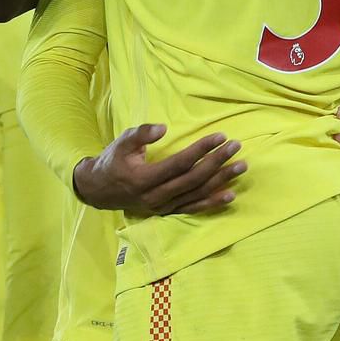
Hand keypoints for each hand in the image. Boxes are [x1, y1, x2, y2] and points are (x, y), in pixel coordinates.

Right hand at [73, 124, 246, 215]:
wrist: (98, 191)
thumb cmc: (112, 161)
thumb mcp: (121, 142)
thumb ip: (141, 134)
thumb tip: (162, 128)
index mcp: (144, 178)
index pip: (180, 163)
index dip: (201, 150)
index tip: (220, 136)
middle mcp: (156, 197)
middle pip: (193, 179)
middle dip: (217, 162)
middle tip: (236, 147)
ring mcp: (162, 207)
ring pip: (197, 194)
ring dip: (221, 181)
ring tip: (241, 166)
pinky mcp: (167, 212)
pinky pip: (193, 209)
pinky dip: (212, 203)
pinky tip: (230, 195)